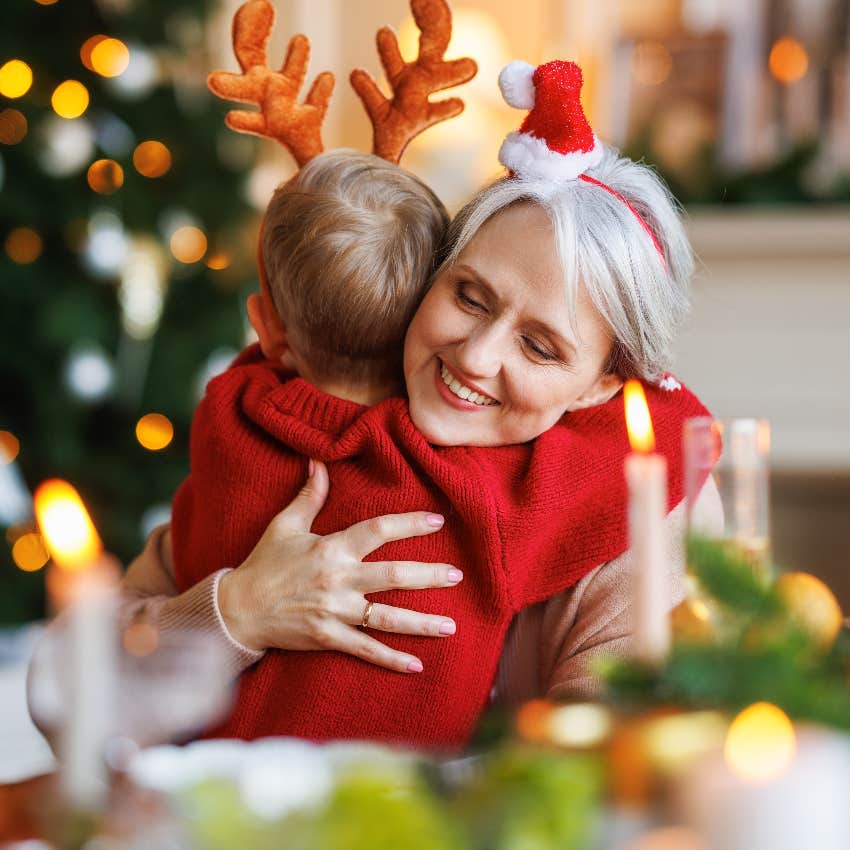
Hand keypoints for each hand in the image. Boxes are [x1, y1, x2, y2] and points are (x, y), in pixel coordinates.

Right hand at [218, 460, 462, 672]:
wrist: (237, 609)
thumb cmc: (263, 564)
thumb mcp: (285, 525)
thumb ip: (309, 495)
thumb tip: (318, 461)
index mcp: (332, 548)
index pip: (379, 530)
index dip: (410, 524)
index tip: (438, 520)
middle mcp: (338, 579)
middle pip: (394, 576)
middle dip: (429, 576)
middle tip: (457, 576)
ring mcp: (334, 611)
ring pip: (387, 618)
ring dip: (422, 623)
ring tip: (451, 626)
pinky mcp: (328, 638)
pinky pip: (365, 650)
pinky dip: (391, 659)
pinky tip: (417, 666)